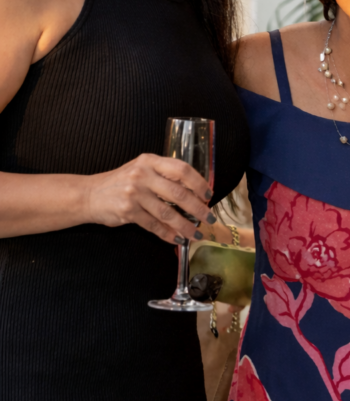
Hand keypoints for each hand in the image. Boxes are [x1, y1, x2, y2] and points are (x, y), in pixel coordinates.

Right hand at [84, 153, 214, 244]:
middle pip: (179, 193)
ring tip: (196, 234)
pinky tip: (177, 239)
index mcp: (150, 161)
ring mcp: (134, 193)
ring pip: (168, 213)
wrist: (89, 194)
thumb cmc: (121, 182)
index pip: (182, 169)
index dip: (199, 183)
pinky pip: (154, 225)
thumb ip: (164, 176)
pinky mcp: (127, 211)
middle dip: (198, 209)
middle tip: (209, 218)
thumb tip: (195, 193)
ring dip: (185, 226)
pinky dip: (168, 234)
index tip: (208, 195)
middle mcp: (143, 175)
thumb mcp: (142, 170)